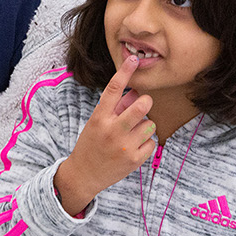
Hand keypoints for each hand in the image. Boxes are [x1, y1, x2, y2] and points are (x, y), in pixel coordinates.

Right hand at [53, 56, 155, 215]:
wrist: (84, 175)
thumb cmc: (91, 144)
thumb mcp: (97, 123)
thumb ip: (116, 107)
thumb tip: (137, 92)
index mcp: (99, 118)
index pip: (113, 90)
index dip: (124, 72)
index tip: (133, 59)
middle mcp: (112, 131)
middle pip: (141, 107)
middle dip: (146, 102)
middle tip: (143, 105)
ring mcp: (124, 146)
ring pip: (150, 124)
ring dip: (144, 126)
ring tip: (132, 134)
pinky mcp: (134, 160)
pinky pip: (151, 142)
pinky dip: (145, 143)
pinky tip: (133, 148)